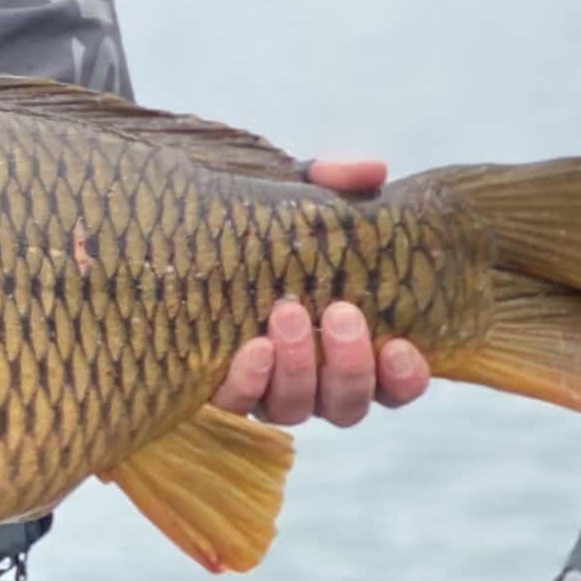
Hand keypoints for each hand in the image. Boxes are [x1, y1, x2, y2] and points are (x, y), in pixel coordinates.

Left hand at [210, 159, 431, 426]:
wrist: (174, 230)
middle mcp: (310, 380)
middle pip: (346, 405)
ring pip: (294, 409)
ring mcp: (262, 390)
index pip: (394, 384)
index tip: (402, 345)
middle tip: (339, 313)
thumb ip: (336, 184)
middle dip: (349, 365)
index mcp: (347, 347)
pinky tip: (252, 347)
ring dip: (298, 368)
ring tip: (288, 312)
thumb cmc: (257, 225)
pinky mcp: (215, 389)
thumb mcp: (297, 199)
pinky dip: (248, 382)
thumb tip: (372, 171)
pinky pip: (235, 406)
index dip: (406, 378)